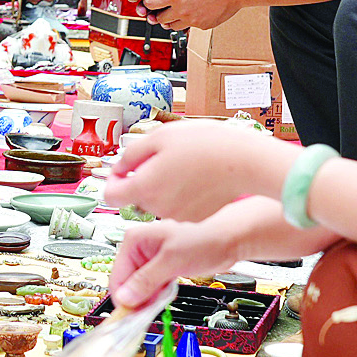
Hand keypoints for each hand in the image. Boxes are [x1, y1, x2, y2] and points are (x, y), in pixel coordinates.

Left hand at [107, 119, 297, 222]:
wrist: (245, 162)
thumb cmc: (205, 145)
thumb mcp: (159, 137)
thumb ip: (131, 155)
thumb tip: (119, 169)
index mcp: (145, 187)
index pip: (111, 195)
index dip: (113, 180)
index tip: (123, 171)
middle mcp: (158, 208)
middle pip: (137, 196)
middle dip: (144, 179)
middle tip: (164, 158)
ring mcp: (177, 216)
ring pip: (158, 202)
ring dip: (164, 186)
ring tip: (185, 165)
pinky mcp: (195, 218)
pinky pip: (178, 207)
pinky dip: (182, 195)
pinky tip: (198, 179)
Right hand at [109, 197, 282, 308]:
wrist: (226, 242)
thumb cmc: (203, 241)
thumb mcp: (171, 262)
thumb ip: (146, 280)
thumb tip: (126, 297)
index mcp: (135, 239)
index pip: (118, 275)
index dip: (123, 296)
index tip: (128, 314)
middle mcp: (139, 248)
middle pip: (126, 282)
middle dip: (136, 298)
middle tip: (145, 312)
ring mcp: (149, 259)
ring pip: (138, 287)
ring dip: (147, 297)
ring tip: (160, 298)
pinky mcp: (160, 268)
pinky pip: (150, 286)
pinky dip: (155, 295)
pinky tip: (164, 296)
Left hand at [140, 0, 239, 29]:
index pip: (152, 4)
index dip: (149, 1)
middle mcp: (182, 11)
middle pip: (160, 19)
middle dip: (158, 13)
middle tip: (162, 7)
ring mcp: (193, 21)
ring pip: (173, 26)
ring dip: (171, 19)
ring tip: (177, 10)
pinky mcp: (203, 26)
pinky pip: (190, 27)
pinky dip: (188, 21)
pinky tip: (194, 11)